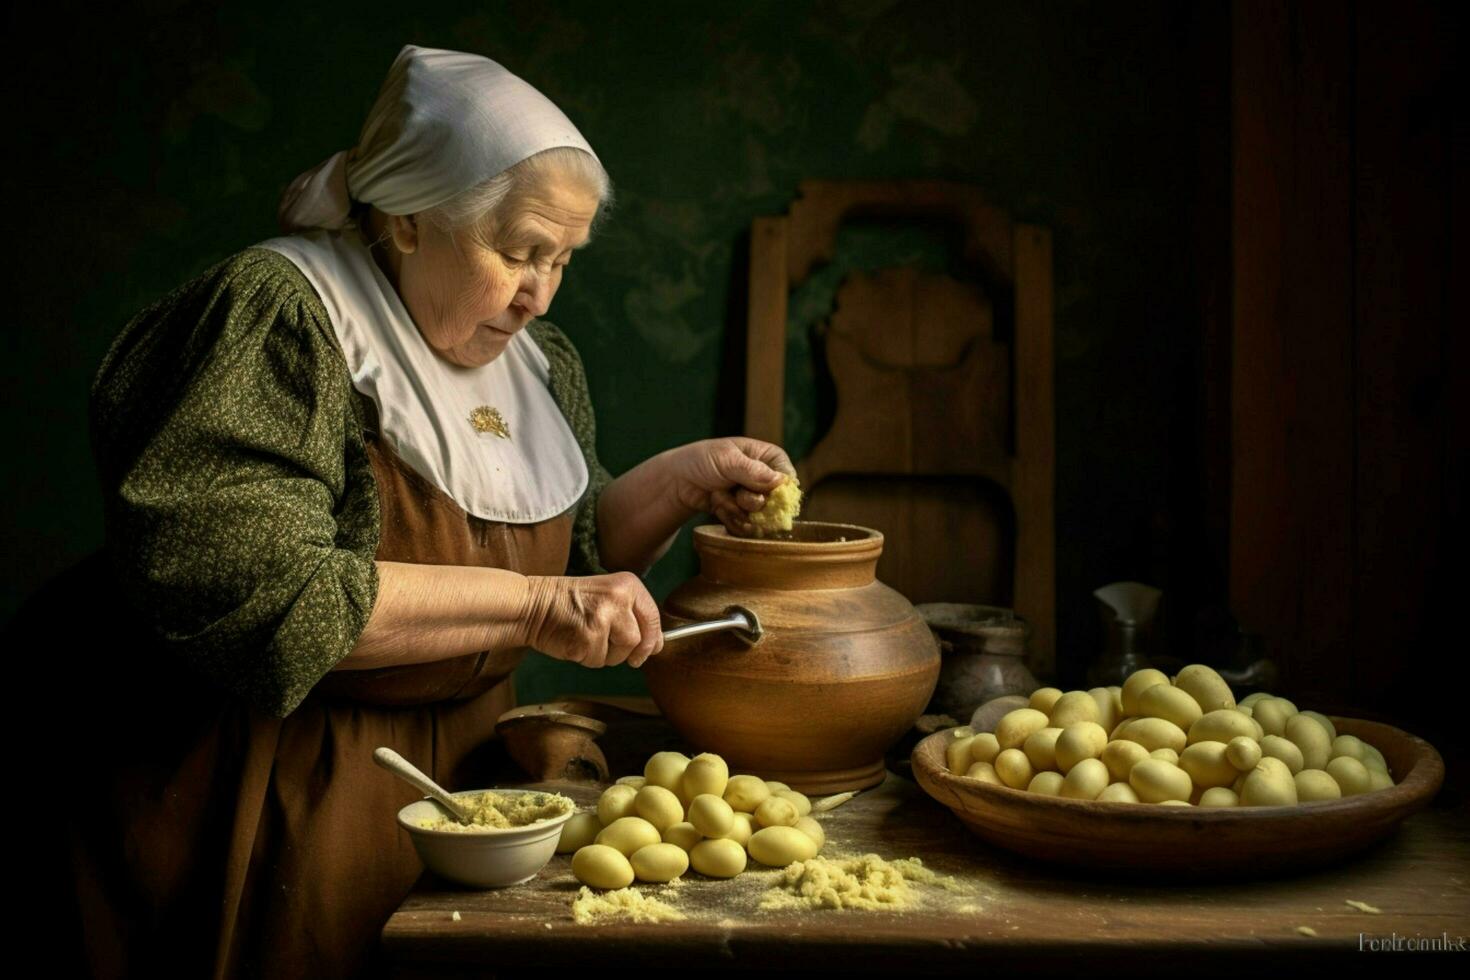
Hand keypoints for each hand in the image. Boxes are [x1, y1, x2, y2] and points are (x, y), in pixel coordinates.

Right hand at [523, 573, 663, 667]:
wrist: (531, 604)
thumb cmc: (568, 602)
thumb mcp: (606, 596)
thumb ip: (632, 616)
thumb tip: (657, 645)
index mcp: (627, 584)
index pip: (653, 617)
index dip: (652, 639)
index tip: (649, 649)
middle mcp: (618, 599)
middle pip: (638, 641)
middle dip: (625, 651)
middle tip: (608, 645)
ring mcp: (601, 619)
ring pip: (619, 655)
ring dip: (604, 654)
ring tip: (585, 636)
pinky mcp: (586, 639)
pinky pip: (597, 661)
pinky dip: (586, 658)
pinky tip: (574, 641)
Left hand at [669, 437, 794, 535]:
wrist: (677, 481)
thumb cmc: (701, 460)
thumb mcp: (726, 459)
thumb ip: (752, 471)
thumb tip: (780, 481)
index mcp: (768, 457)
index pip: (788, 478)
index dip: (778, 490)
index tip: (762, 493)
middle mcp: (766, 478)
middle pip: (776, 502)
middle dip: (750, 501)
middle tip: (734, 492)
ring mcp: (754, 498)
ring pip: (760, 517)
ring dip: (735, 509)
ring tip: (718, 495)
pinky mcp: (743, 515)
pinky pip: (746, 527)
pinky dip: (729, 519)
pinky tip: (716, 506)